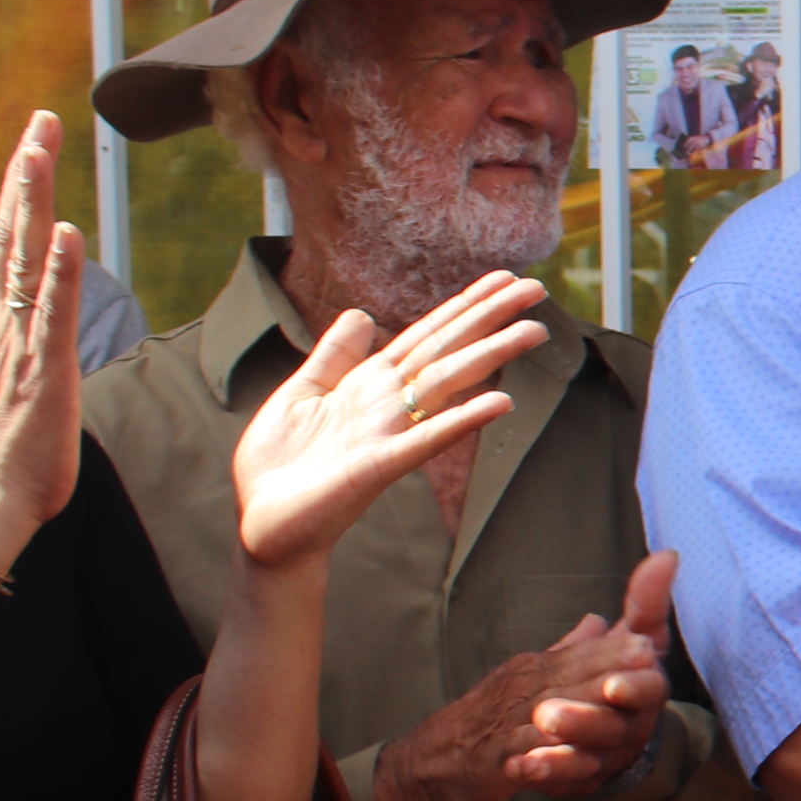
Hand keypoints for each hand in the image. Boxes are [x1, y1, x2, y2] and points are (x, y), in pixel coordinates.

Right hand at [0, 113, 85, 550]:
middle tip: (42, 119)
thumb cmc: (14, 440)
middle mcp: (3, 317)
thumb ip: (30, 331)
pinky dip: (60, 271)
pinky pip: (53, 311)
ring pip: (25, 257)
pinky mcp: (45, 368)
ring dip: (35, 202)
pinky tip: (68, 234)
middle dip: (26, 172)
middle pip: (12, 230)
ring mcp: (21, 339)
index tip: (34, 138)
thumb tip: (44, 304)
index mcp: (0, 317)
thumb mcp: (22, 369)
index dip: (21, 186)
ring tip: (42, 151)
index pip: (9, 236)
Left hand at [236, 273, 545, 570]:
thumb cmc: (280, 465)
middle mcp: (388, 402)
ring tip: (534, 330)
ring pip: (448, 384)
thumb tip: (361, 313)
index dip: (464, 305)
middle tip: (537, 290)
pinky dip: (462, 419)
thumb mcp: (300, 393)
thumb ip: (333, 355)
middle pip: (448, 350)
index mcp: (369, 382)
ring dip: (491, 354)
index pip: (427, 335)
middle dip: (490, 318)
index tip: (503, 278)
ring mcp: (389, 432)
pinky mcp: (378, 466)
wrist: (263, 522)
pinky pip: (426, 439)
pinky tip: (501, 402)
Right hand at [374, 552, 677, 800]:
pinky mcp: (492, 764)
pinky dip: (546, 757)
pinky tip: (571, 755)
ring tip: (617, 696)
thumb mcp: (526, 682)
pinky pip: (522, 759)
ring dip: (585, 704)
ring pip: (549, 713)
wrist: (423, 766)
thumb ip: (565, 653)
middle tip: (645, 653)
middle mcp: (518, 692)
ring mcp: (504, 726)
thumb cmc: (483, 724)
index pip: (576, 655)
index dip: (611, 649)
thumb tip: (598, 620)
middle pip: (566, 676)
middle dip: (606, 665)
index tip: (647, 639)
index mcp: (532, 671)